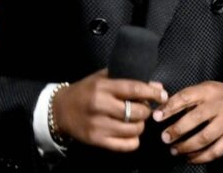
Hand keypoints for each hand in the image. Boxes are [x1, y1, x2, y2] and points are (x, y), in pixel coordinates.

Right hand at [52, 68, 167, 151]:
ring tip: (135, 120)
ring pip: (134, 129)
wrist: (60, 110)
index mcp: (102, 87)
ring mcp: (99, 125)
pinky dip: (133, 140)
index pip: (134, 89)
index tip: (162, 95)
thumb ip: (126, 79)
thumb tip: (155, 85)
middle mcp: (101, 106)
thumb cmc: (85, 91)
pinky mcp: (97, 140)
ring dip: (140, 125)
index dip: (152, 92)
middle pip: (137, 112)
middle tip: (143, 108)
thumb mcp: (101, 79)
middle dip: (146, 110)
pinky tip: (130, 133)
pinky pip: (126, 145)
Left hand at [153, 81, 222, 163]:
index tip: (156, 116)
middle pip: (196, 118)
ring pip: (205, 137)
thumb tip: (160, 107)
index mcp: (208, 91)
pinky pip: (215, 151)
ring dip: (187, 146)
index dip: (169, 107)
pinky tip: (189, 157)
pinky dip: (200, 157)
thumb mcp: (205, 89)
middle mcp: (219, 105)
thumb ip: (186, 97)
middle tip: (164, 138)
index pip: (186, 97)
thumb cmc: (219, 97)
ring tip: (174, 150)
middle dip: (177, 130)